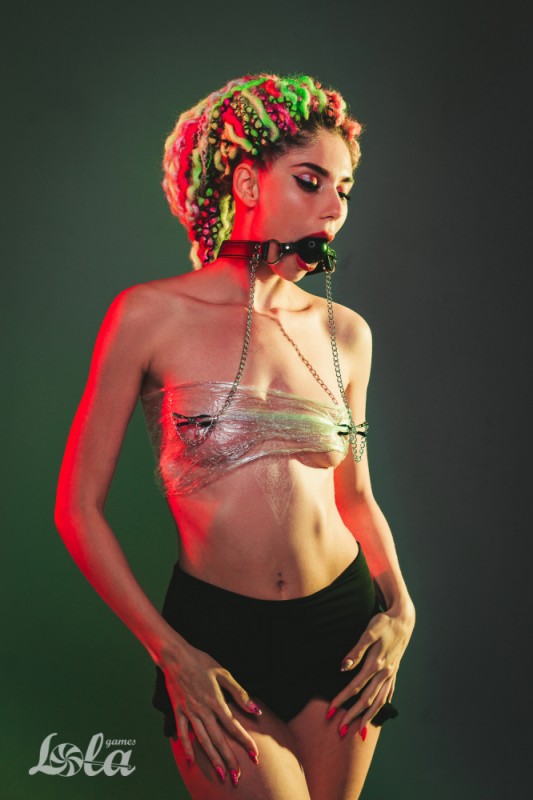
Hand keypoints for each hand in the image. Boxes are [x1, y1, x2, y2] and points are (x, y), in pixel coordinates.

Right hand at [160, 642, 261, 783]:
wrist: (175, 656)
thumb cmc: (201, 662)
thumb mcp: (224, 673)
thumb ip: (239, 693)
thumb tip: (255, 709)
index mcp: (216, 700)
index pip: (233, 726)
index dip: (245, 741)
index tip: (255, 755)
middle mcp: (203, 710)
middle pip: (219, 739)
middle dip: (229, 759)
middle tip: (238, 776)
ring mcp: (189, 712)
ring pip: (202, 740)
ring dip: (212, 758)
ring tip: (221, 774)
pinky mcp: (178, 711)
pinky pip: (182, 733)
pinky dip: (186, 748)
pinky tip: (191, 763)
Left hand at [326, 604, 414, 735]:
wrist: (404, 619)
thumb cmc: (383, 623)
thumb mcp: (368, 632)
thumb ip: (356, 650)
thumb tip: (343, 667)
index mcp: (376, 664)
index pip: (355, 687)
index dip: (342, 699)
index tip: (331, 710)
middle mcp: (384, 672)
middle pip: (367, 700)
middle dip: (353, 715)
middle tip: (340, 729)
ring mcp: (391, 673)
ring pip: (379, 701)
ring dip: (368, 716)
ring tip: (360, 730)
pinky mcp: (394, 670)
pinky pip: (388, 692)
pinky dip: (383, 704)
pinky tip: (379, 709)